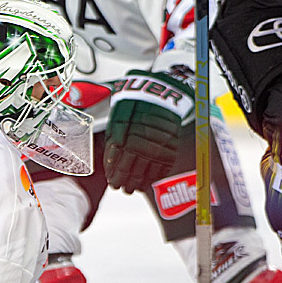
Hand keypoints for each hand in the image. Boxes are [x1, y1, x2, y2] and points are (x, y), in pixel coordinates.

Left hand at [103, 70, 193, 193]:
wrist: (158, 94)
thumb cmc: (134, 106)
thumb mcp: (118, 119)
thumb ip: (113, 140)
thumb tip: (110, 162)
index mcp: (126, 133)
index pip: (118, 160)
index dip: (115, 174)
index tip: (111, 182)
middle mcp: (144, 140)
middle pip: (132, 167)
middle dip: (125, 180)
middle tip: (120, 188)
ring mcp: (158, 144)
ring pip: (147, 170)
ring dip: (138, 182)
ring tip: (131, 189)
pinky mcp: (171, 145)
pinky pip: (163, 166)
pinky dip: (154, 176)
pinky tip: (147, 181)